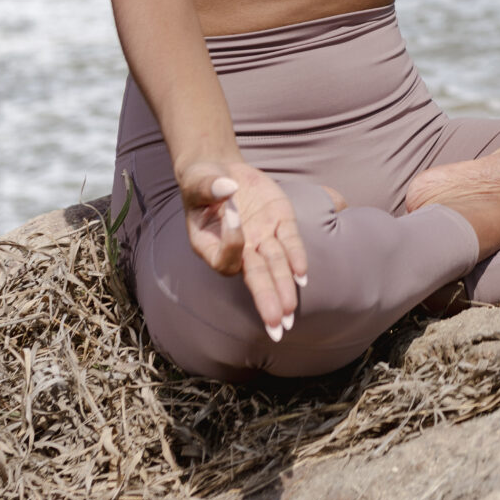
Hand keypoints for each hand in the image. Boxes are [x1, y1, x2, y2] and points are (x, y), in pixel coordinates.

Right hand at [178, 159, 307, 337]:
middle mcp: (238, 247)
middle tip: (276, 326)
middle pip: (254, 276)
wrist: (222, 172)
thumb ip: (208, 186)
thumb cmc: (202, 182)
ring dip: (284, 288)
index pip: (225, 258)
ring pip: (274, 266)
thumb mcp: (197, 180)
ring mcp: (260, 237)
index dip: (232, 244)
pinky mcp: (279, 220)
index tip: (233, 219)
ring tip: (290, 313)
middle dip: (267, 300)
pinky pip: (289, 241)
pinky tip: (302, 277)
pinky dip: (296, 257)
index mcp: (210, 244)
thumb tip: (226, 187)